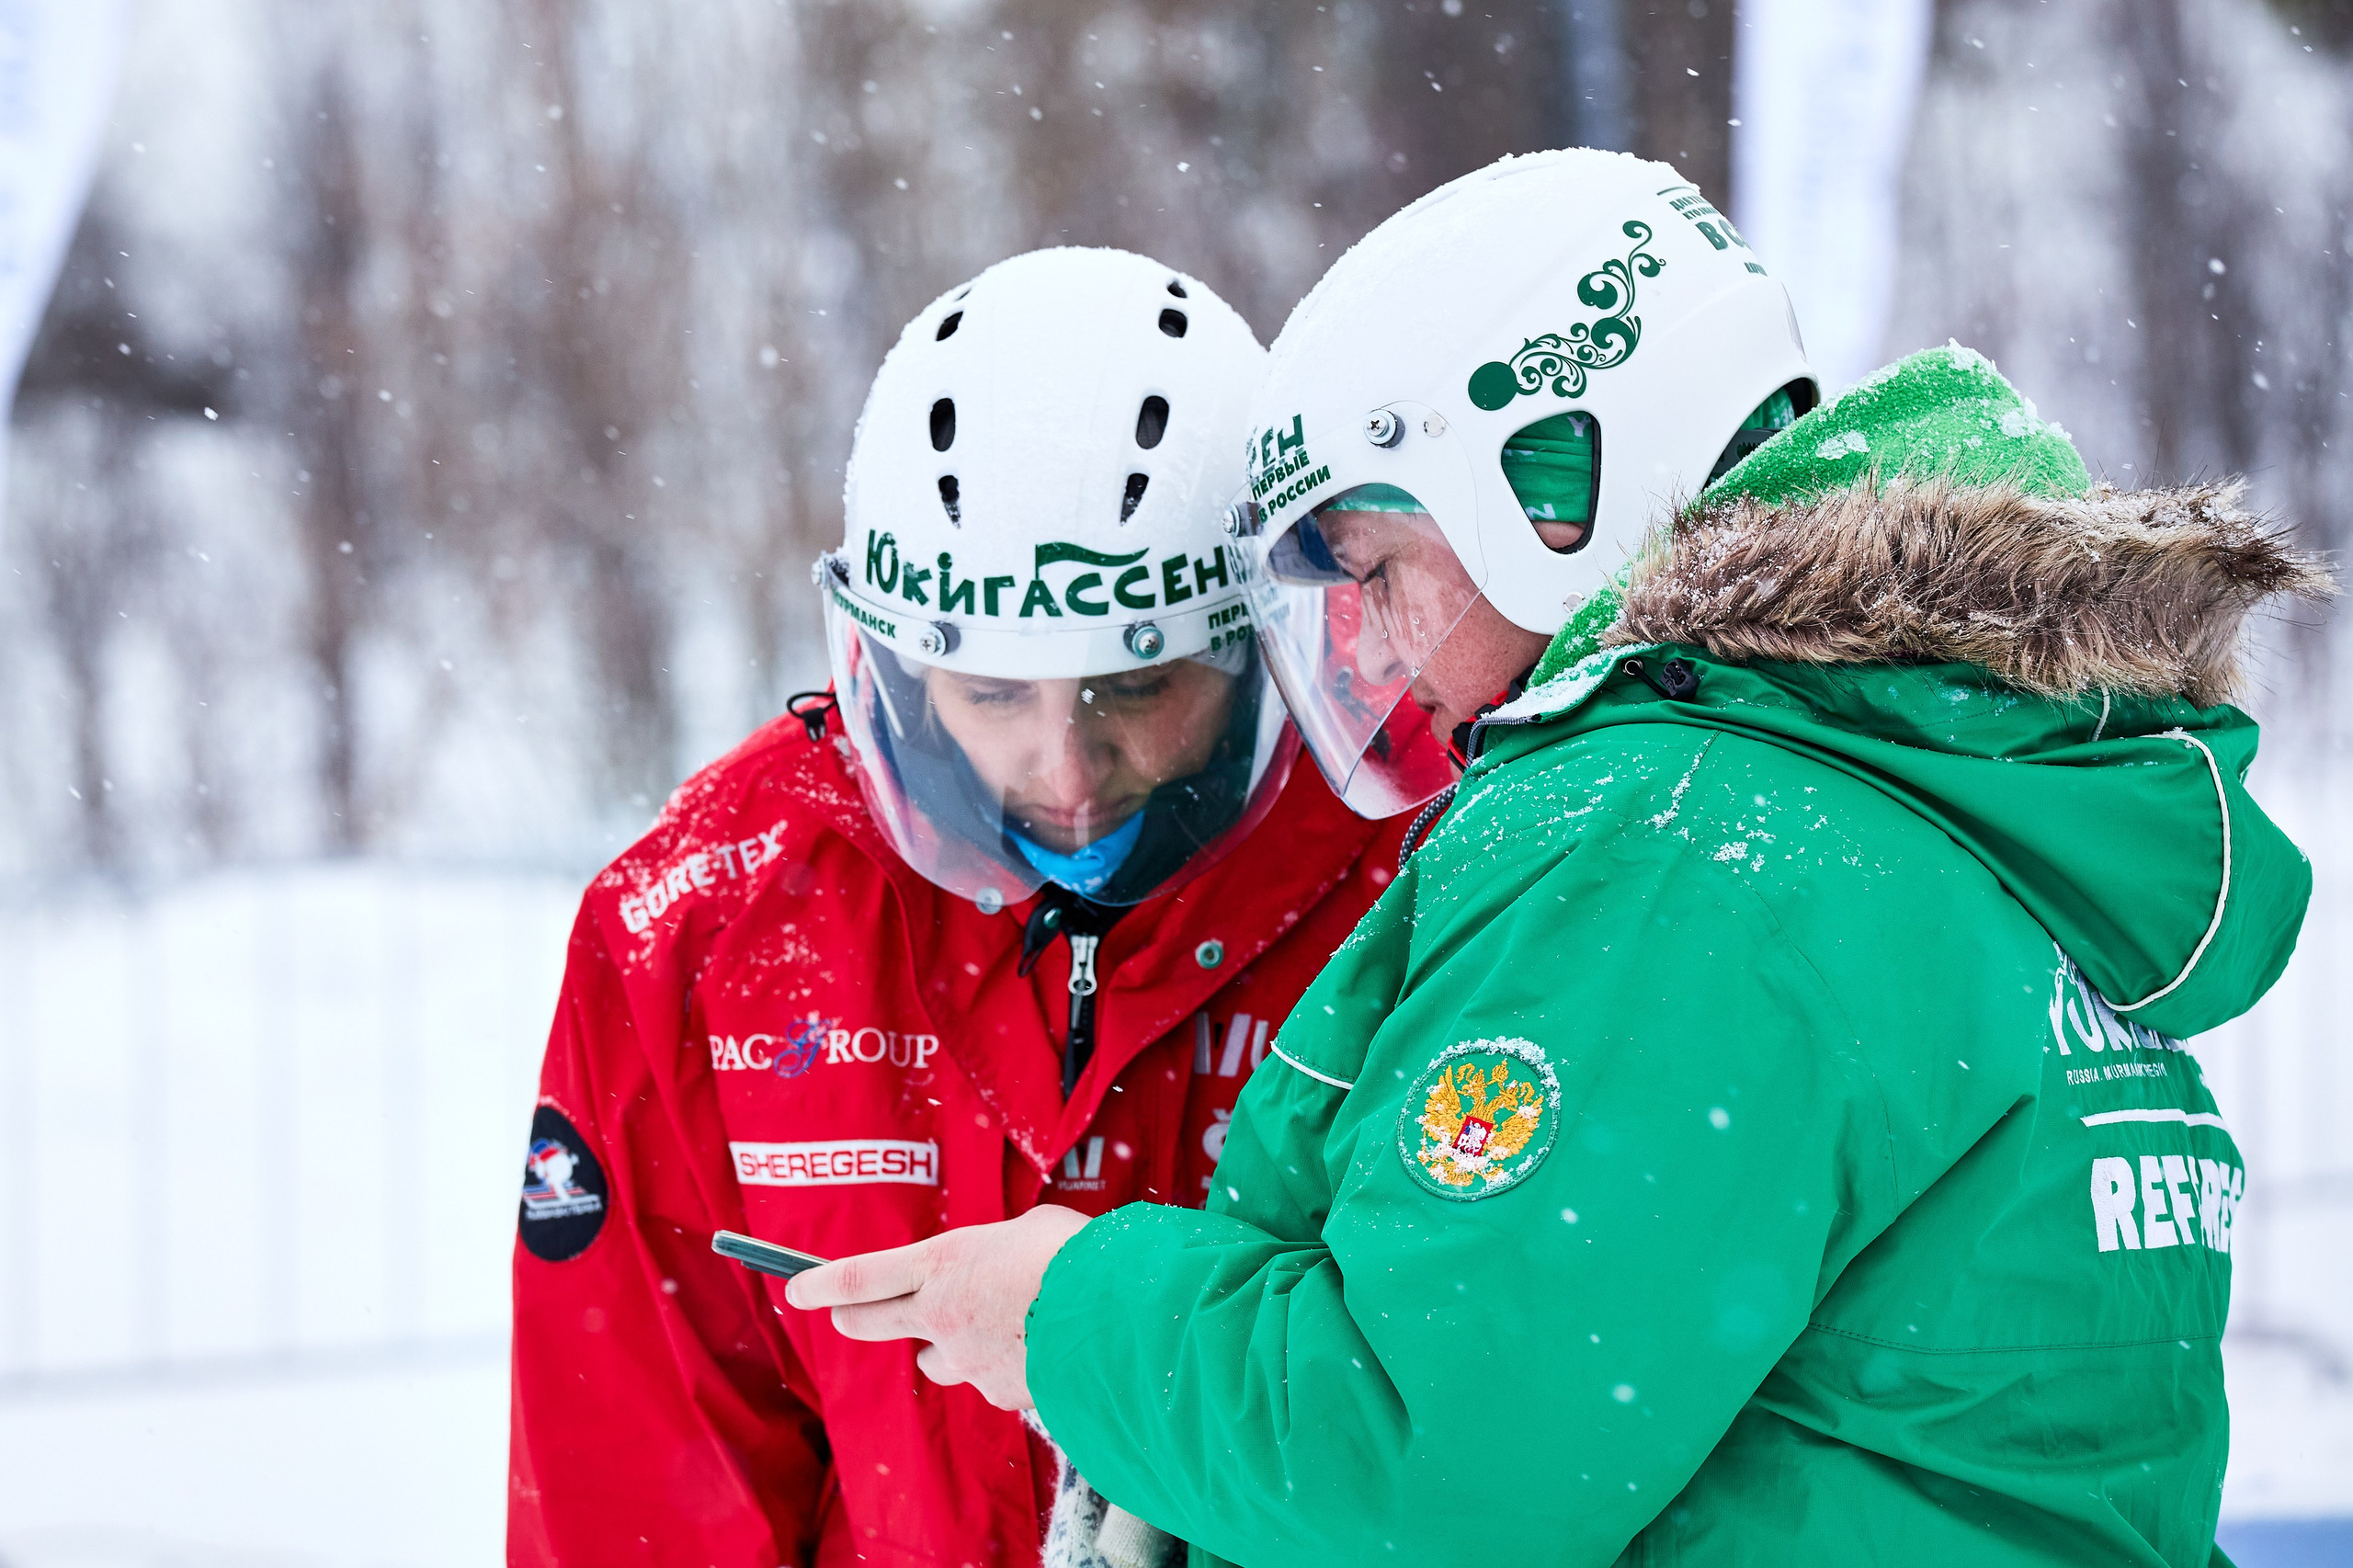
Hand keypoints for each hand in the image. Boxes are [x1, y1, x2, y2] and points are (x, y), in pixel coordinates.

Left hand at [784, 1205, 1090, 1409]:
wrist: (1119, 1319)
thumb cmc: (1080, 1257)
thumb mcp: (1030, 1229)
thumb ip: (998, 1251)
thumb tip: (1002, 1271)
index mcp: (944, 1263)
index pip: (860, 1277)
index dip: (821, 1284)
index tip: (796, 1289)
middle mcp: (943, 1314)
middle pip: (872, 1323)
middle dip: (857, 1319)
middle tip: (851, 1315)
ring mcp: (968, 1359)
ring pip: (936, 1358)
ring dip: (946, 1345)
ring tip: (987, 1325)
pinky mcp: (1000, 1391)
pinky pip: (990, 1378)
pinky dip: (1005, 1364)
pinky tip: (1039, 1347)